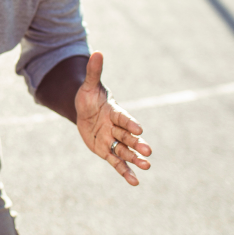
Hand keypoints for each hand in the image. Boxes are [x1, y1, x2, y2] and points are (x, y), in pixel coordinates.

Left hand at [74, 51, 151, 184]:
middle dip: (137, 143)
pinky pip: (117, 162)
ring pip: (125, 151)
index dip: (129, 122)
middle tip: (148, 151)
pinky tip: (135, 182)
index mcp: (114, 112)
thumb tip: (97, 52)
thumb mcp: (88, 86)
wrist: (85, 110)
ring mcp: (112, 140)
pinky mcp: (107, 151)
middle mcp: (116, 127)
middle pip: (127, 136)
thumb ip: (94, 71)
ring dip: (134, 159)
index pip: (123, 117)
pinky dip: (125, 172)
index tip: (138, 128)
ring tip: (146, 166)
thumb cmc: (89, 97)